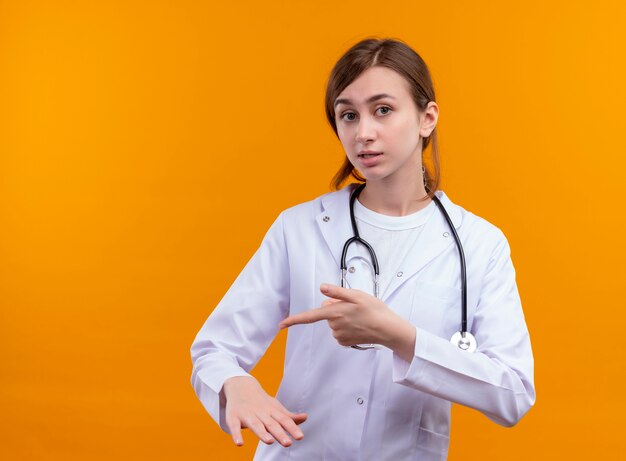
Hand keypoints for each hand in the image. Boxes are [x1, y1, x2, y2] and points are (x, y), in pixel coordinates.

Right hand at [223, 376, 306, 446]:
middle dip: (279, 433)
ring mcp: (247, 414)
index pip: (284, 420)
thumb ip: (289, 416)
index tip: (300, 437)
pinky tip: (239, 443)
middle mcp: (260, 413)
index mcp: (272, 411)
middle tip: (288, 443)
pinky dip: (236, 434)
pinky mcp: (233, 417)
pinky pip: (234, 426)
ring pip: (255, 425)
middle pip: (271, 424)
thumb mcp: (275, 407)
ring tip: (270, 441)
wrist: (240, 385)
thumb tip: (305, 418)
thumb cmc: (261, 401)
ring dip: (262, 433)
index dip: (292, 428)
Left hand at [280, 284, 414, 357]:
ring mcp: (339, 336)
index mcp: (334, 313)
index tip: (281, 324)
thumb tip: (322, 288)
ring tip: (360, 316)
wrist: (388, 329)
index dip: (293, 320)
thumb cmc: (374, 310)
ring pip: (334, 323)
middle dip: (336, 309)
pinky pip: (340, 332)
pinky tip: (359, 326)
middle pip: (327, 314)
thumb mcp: (357, 295)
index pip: (309, 316)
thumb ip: (337, 292)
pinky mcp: (345, 342)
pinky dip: (347, 328)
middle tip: (354, 306)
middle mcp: (334, 326)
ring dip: (343, 318)